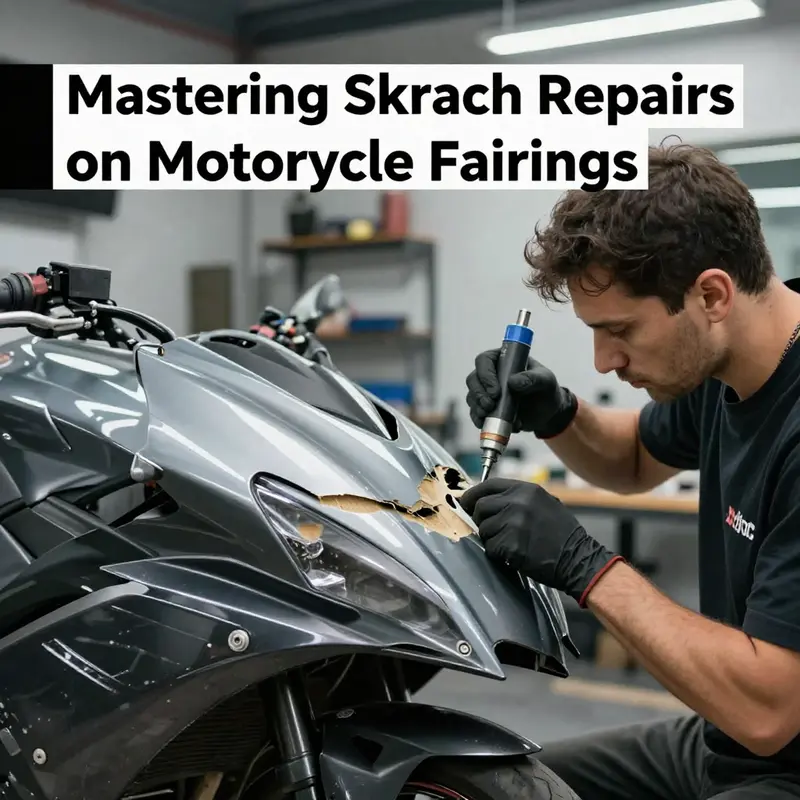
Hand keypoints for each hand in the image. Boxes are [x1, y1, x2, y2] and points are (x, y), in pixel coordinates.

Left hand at [459, 478, 623, 606]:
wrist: (578, 558)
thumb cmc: (562, 534)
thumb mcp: (544, 503)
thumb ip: (518, 499)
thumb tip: (487, 499)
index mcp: (526, 490)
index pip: (488, 485)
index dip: (473, 494)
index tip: (466, 502)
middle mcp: (518, 502)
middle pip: (480, 506)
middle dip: (480, 519)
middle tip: (492, 529)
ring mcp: (513, 523)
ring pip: (483, 529)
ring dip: (491, 538)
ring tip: (511, 543)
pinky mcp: (510, 544)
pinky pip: (490, 547)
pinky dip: (497, 553)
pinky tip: (514, 554)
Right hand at [465, 349, 578, 438]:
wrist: (548, 413)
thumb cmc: (546, 390)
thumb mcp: (545, 381)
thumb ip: (532, 378)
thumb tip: (513, 382)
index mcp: (503, 360)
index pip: (484, 361)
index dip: (485, 375)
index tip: (496, 391)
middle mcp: (491, 374)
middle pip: (473, 380)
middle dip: (479, 394)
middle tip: (490, 405)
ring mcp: (487, 392)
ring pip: (472, 398)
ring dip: (478, 408)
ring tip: (490, 416)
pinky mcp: (487, 409)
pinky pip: (475, 414)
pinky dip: (480, 421)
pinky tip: (489, 425)